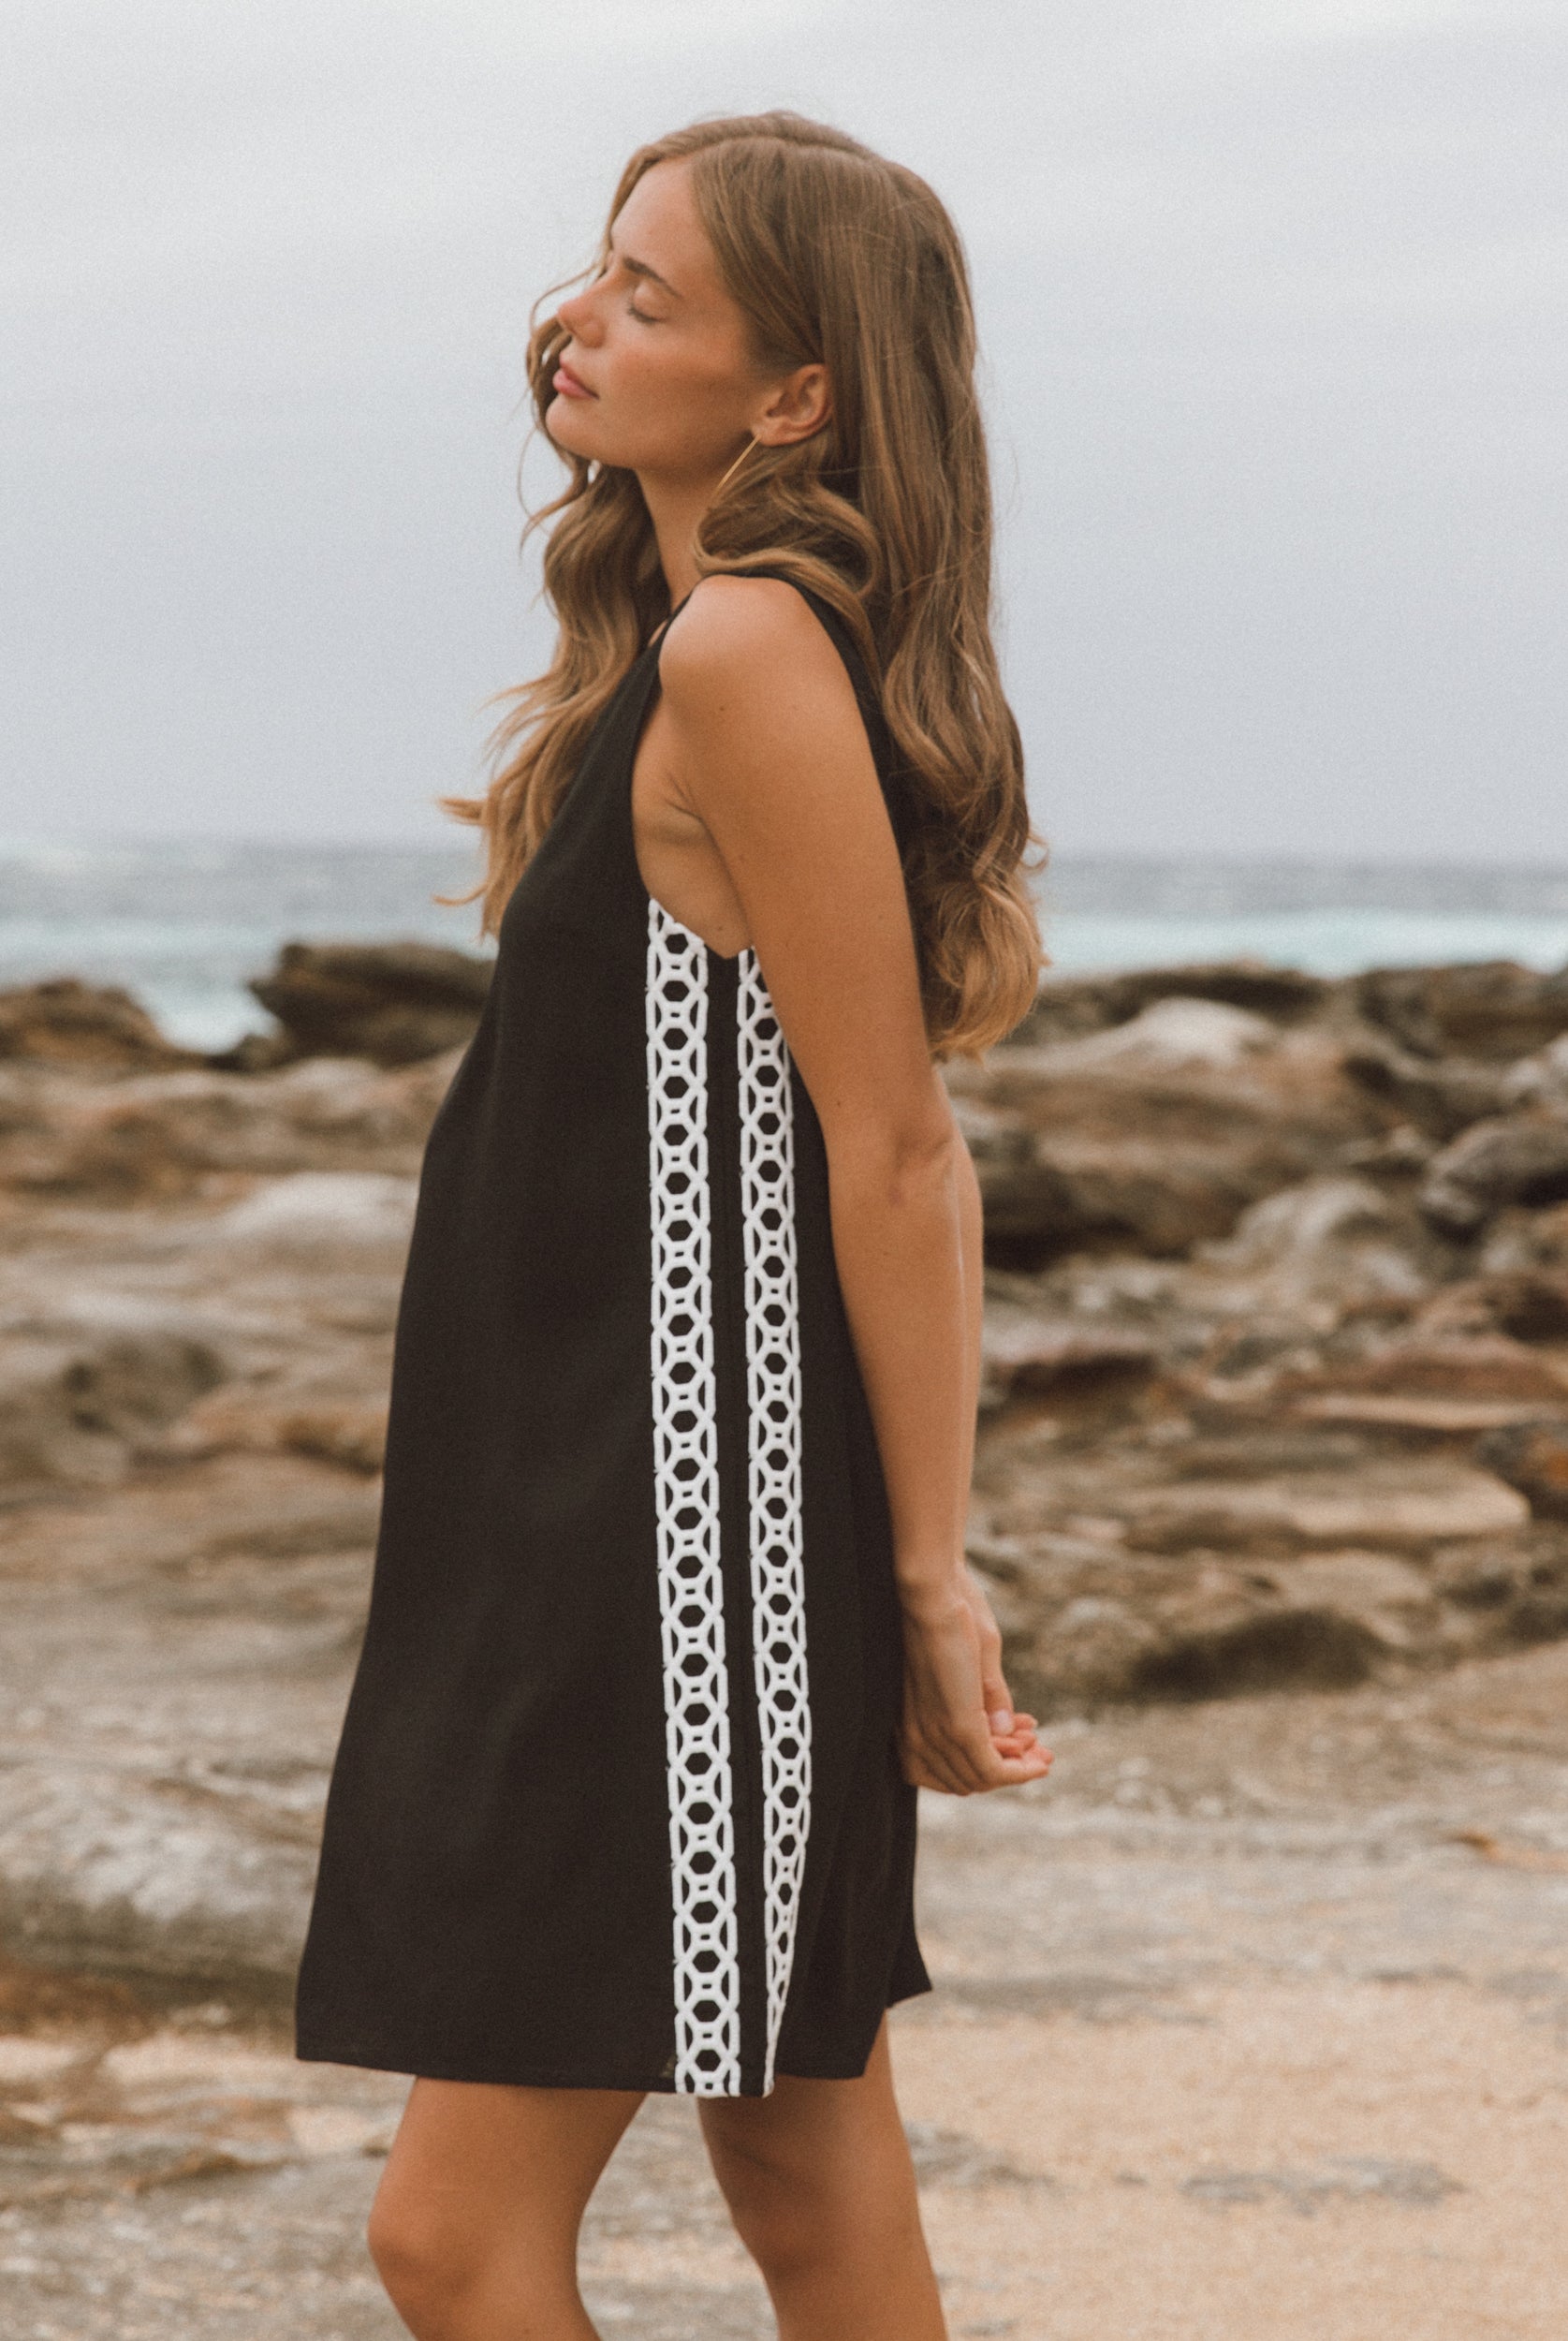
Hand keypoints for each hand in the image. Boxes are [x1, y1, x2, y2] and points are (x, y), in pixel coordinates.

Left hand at [897, 1569, 1053, 1795]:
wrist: (933, 1592)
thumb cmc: (948, 1615)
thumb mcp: (971, 1666)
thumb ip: (985, 1702)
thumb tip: (1003, 1732)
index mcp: (910, 1723)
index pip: (947, 1770)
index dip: (985, 1764)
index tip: (1018, 1748)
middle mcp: (915, 1738)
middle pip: (966, 1780)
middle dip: (1004, 1770)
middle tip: (1037, 1753)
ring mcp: (935, 1735)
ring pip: (981, 1779)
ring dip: (1018, 1770)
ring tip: (1043, 1754)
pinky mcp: (958, 1727)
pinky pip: (992, 1769)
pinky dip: (1020, 1772)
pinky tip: (1039, 1763)